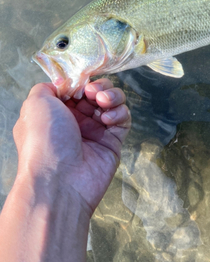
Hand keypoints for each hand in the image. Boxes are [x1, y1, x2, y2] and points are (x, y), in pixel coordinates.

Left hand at [13, 78, 130, 215]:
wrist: (58, 180)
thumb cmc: (43, 140)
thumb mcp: (35, 104)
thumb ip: (47, 87)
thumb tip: (63, 84)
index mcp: (56, 112)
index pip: (76, 88)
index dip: (82, 81)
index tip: (82, 81)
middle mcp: (76, 121)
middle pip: (97, 92)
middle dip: (99, 87)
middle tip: (93, 93)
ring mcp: (96, 131)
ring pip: (112, 102)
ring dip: (111, 96)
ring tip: (103, 102)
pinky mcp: (113, 142)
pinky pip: (123, 120)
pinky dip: (119, 113)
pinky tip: (107, 119)